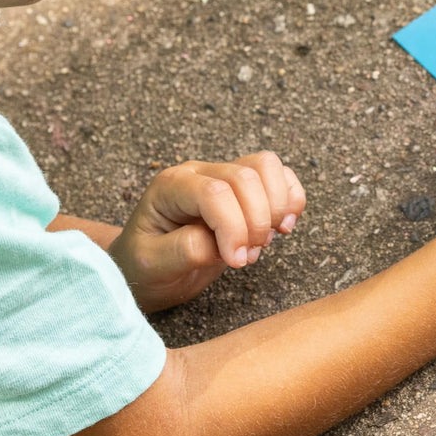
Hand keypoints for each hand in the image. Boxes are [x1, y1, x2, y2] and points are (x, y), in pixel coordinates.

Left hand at [111, 153, 305, 312]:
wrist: (146, 269)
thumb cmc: (144, 266)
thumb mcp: (151, 265)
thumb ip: (183, 250)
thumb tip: (221, 242)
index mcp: (171, 186)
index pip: (214, 192)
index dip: (233, 227)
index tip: (237, 261)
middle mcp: (199, 173)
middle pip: (245, 177)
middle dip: (256, 222)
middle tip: (246, 258)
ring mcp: (223, 175)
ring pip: (267, 166)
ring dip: (276, 207)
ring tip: (262, 242)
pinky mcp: (245, 188)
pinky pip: (280, 176)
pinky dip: (291, 200)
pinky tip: (283, 227)